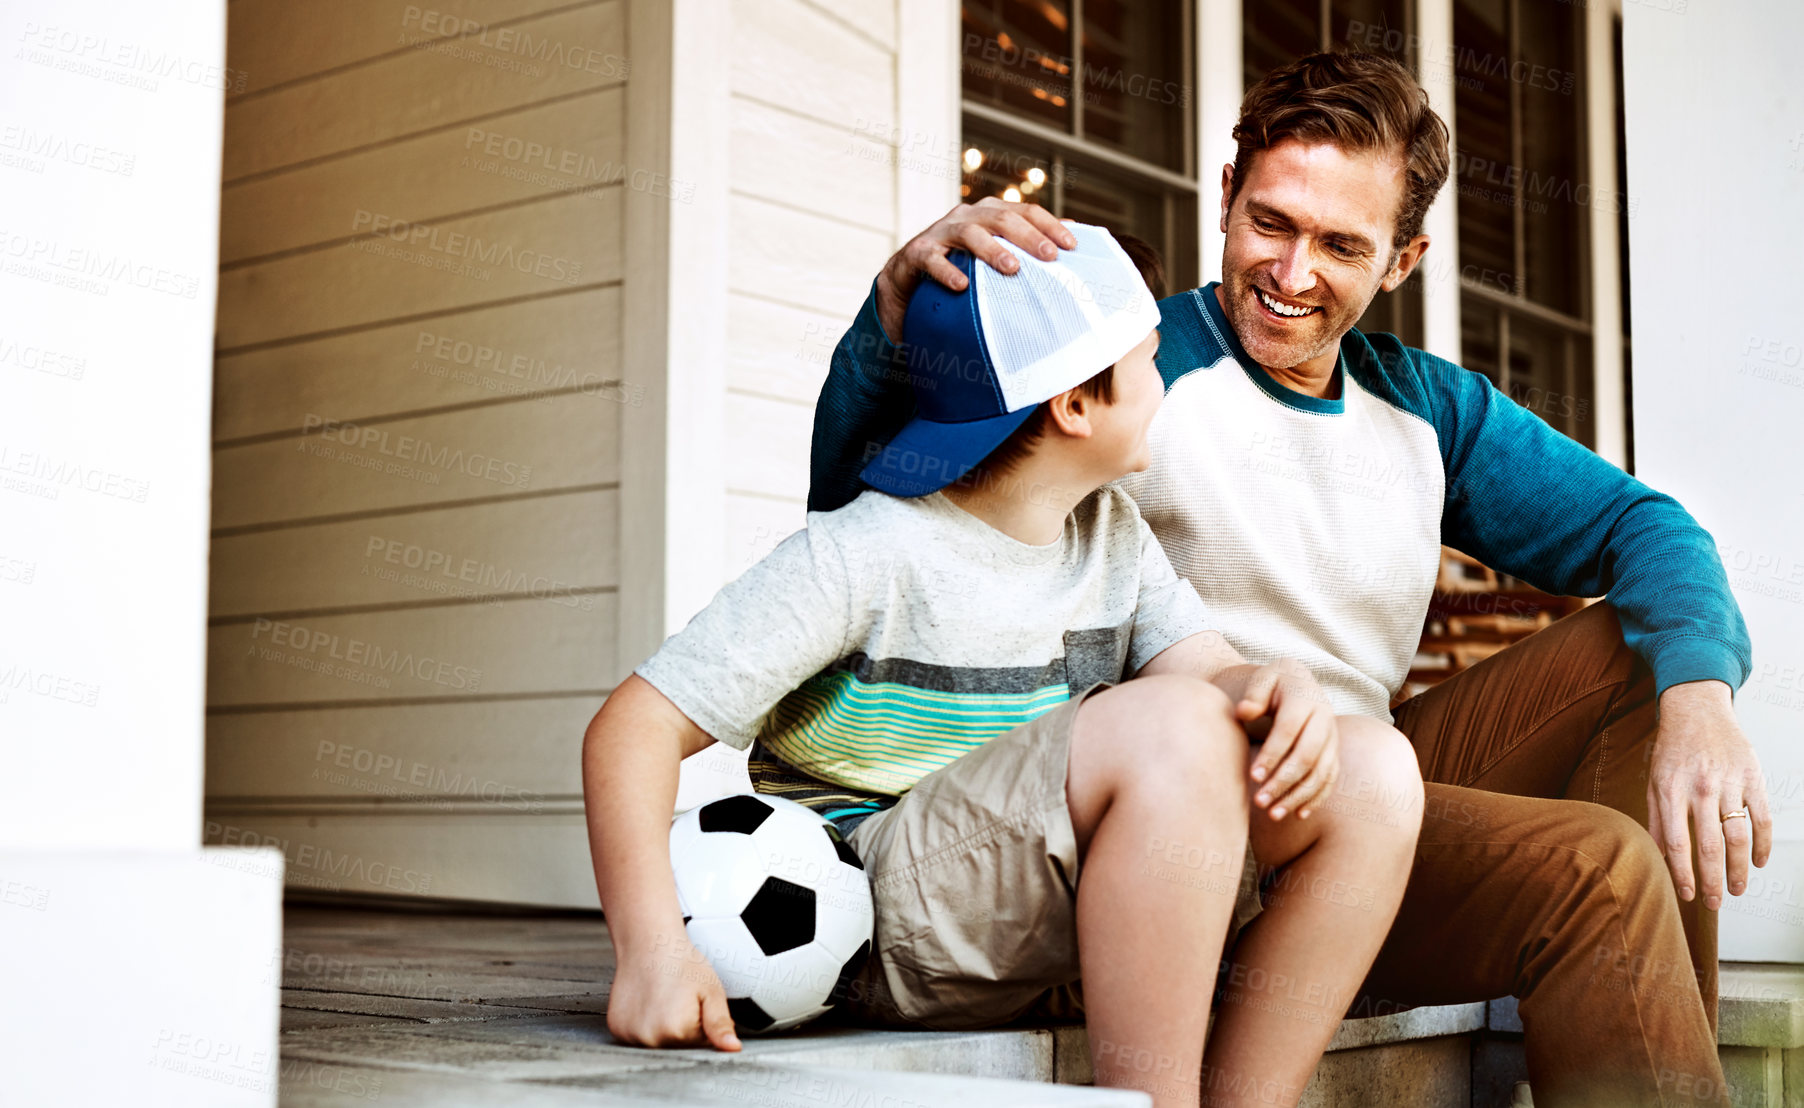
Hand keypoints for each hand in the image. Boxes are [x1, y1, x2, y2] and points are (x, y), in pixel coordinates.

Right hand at [605, 931, 741, 1050]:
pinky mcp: (617, 1030)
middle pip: (679, 1046)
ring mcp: (630, 1035)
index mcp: (676, 1031)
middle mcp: (650, 1039)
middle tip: (678, 998)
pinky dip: (645, 1024)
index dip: (703, 1021)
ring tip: (663, 999)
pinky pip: (639, 1036)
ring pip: (658, 1042)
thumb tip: (732, 1049)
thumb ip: (720, 1025)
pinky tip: (648, 1003)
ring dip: (663, 1027)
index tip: (695, 1000)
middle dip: (684, 1027)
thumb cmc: (680, 962)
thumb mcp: (711, 992)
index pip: (701, 1043)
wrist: (648, 943)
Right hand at [874, 198, 1076, 340]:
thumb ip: (1026, 245)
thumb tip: (1074, 233)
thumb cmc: (961, 270)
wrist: (907, 284)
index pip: (1025, 212)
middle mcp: (966, 216)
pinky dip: (946, 271)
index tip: (1073, 247)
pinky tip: (962, 286)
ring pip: (969, 232)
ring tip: (1012, 268)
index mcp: (989, 214)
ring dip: (992, 249)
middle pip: (1001, 218)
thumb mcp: (994, 257)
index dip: (1050, 225)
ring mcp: (939, 233)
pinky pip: (931, 259)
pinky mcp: (915, 254)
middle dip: (1029, 236)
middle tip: (1051, 257)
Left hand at [1237, 662, 1339, 820]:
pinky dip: (1316, 798)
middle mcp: (1324, 719)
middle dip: (1283, 782)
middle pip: (1307, 756)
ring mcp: (1333, 738)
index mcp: (1305, 699)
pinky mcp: (1335, 753)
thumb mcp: (1263, 680)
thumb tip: (1244, 711)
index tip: (1252, 777)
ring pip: (1320, 773)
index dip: (1272, 754)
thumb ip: (1253, 694)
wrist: (1301, 682)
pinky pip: (1330, 779)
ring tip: (1273, 814)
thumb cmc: (1273, 684)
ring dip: (1298, 796)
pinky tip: (1298, 815)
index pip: (1289, 730)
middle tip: (1259, 802)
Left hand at [1647, 680, 1771, 910]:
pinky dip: (1763, 844)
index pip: (1678, 844)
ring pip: (1738, 837)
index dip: (1684, 874)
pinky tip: (1758, 862)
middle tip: (1715, 903)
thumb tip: (1660, 856)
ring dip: (1739, 868)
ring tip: (1737, 889)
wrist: (1697, 710)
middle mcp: (1700, 789)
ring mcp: (1729, 783)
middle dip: (1713, 880)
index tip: (1688, 896)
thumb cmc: (1671, 750)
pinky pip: (1762, 818)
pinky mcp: (1752, 778)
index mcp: (1671, 791)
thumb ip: (1657, 819)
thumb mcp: (1653, 781)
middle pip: (1710, 846)